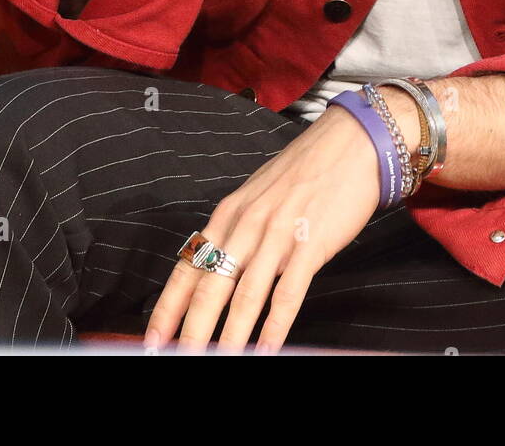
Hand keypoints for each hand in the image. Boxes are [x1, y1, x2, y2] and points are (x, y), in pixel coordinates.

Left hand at [143, 104, 382, 354]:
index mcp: (230, 213)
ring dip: (229, 338)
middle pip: (210, 288)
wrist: (351, 141)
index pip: (189, 267)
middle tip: (179, 359)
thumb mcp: (259, 193)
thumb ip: (237, 229)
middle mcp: (247, 224)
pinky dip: (274, 327)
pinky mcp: (311, 244)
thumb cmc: (306, 169)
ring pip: (244, 296)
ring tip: (219, 362)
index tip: (152, 337)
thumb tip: (215, 264)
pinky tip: (266, 349)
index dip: (168, 307)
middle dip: (191, 332)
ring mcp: (279, 234)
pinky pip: (288, 293)